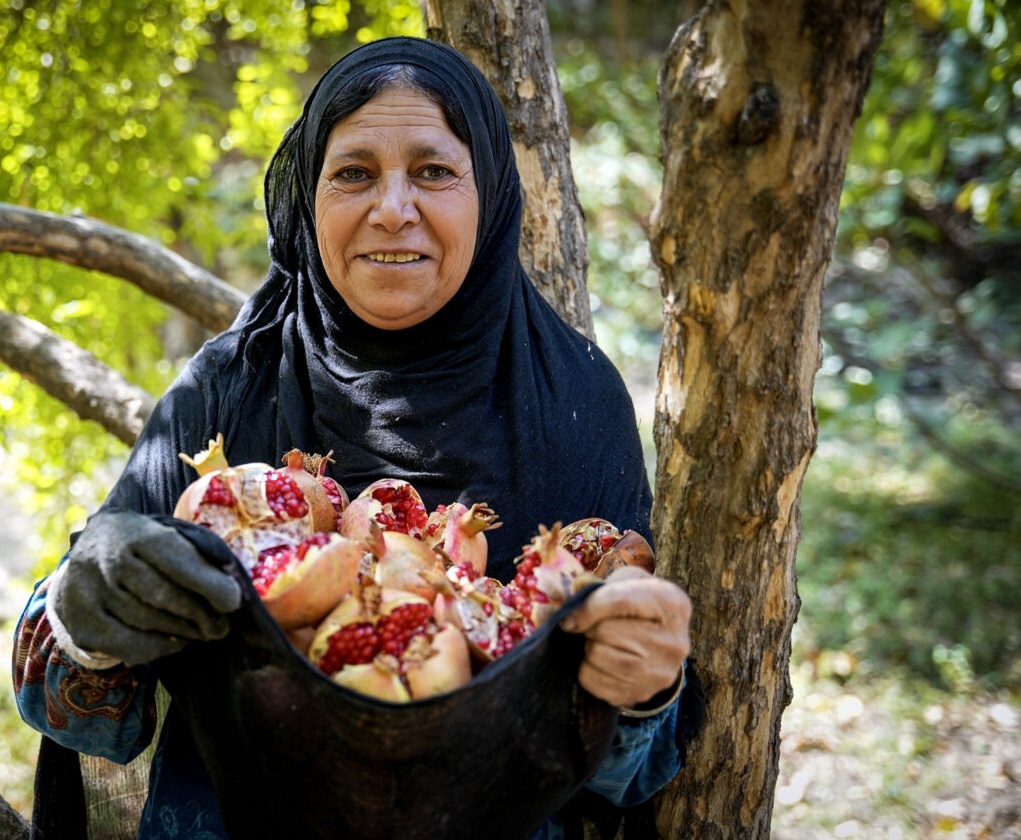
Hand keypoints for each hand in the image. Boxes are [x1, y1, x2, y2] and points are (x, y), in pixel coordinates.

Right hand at [49, 511, 242, 666]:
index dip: (208, 584)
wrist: (89, 551)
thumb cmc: (147, 544)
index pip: (176, 560)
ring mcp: (89, 592)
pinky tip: (178, 641)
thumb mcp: (170, 533)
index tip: (234, 601)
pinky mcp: (81, 622)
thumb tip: (232, 583)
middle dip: (201, 614)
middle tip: (222, 626)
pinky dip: (159, 648)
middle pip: (163, 595)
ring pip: (147, 622)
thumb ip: (202, 550)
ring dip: (184, 632)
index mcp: (137, 532)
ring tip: (206, 633)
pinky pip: (127, 645)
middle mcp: (108, 559)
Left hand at [560, 566, 690, 708]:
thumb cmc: (639, 605)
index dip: (588, 606)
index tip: (569, 613)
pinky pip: (594, 682)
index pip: (620, 601)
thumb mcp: (626, 583)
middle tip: (594, 626)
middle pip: (606, 631)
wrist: (659, 643)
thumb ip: (598, 586)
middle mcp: (674, 642)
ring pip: (598, 656)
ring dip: (589, 647)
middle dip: (590, 626)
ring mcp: (661, 673)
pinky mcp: (643, 694)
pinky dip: (588, 669)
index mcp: (672, 604)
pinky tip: (601, 661)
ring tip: (600, 641)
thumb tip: (574, 596)